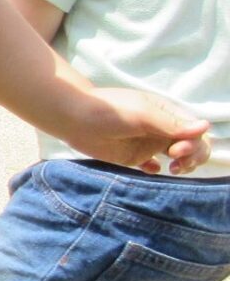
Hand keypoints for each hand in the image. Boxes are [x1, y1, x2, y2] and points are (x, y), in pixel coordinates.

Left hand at [66, 88, 212, 173]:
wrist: (75, 118)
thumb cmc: (110, 110)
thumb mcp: (143, 114)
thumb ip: (171, 124)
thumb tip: (205, 127)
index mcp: (167, 114)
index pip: (196, 132)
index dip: (194, 144)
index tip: (176, 150)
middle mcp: (161, 129)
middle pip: (192, 145)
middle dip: (193, 156)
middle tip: (177, 164)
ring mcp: (148, 143)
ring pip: (177, 157)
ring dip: (183, 164)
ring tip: (173, 170)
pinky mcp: (133, 156)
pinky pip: (153, 166)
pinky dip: (157, 170)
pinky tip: (150, 168)